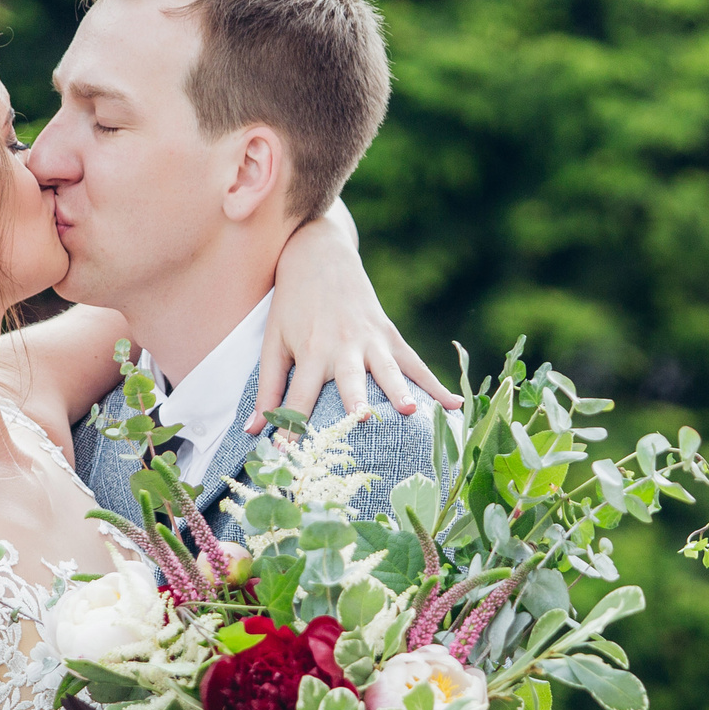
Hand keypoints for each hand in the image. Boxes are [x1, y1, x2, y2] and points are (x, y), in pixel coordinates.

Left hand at [258, 201, 461, 434]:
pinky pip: (416, 364)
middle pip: (349, 379)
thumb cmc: (292, 304)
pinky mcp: (390, 335)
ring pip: (389, 370)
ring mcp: (371, 340)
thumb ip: (268, 386)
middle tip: (362, 419)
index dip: (293, 425)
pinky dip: (436, 385)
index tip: (288, 455)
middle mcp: (343, 346)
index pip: (299, 396)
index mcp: (310, 351)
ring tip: (411, 410)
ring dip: (400, 390)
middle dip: (355, 399)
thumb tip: (253, 430)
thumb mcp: (273, 341)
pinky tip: (455, 407)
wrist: (320, 255)